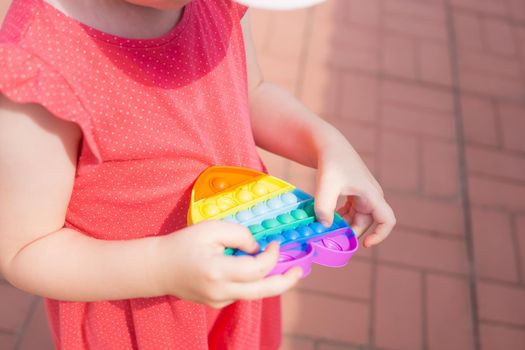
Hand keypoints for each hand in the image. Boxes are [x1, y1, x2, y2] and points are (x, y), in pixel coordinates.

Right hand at [153, 220, 301, 307]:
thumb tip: (257, 248)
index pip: (257, 269)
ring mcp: (219, 301)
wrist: (158, 268)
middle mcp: (221, 292)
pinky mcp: (217, 304)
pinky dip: (252, 282)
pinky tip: (252, 269)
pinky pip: (242, 293)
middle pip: (263, 291)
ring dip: (270, 280)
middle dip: (285, 281)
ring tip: (283, 269)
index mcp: (218, 271)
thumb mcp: (211, 229)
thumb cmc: (183, 244)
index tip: (274, 242)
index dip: (271, 256)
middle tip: (299, 271)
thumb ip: (239, 235)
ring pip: (254, 293)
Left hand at [314, 132, 395, 247]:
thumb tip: (325, 226)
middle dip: (351, 233)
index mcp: (371, 194)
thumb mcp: (326, 185)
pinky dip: (340, 218)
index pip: (387, 220)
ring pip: (357, 219)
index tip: (365, 244)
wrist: (328, 145)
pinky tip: (326, 219)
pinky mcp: (353, 194)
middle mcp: (370, 196)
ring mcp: (362, 195)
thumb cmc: (331, 162)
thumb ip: (324, 206)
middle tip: (332, 239)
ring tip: (326, 229)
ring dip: (344, 226)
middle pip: (366, 223)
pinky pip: (351, 212)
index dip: (380, 235)